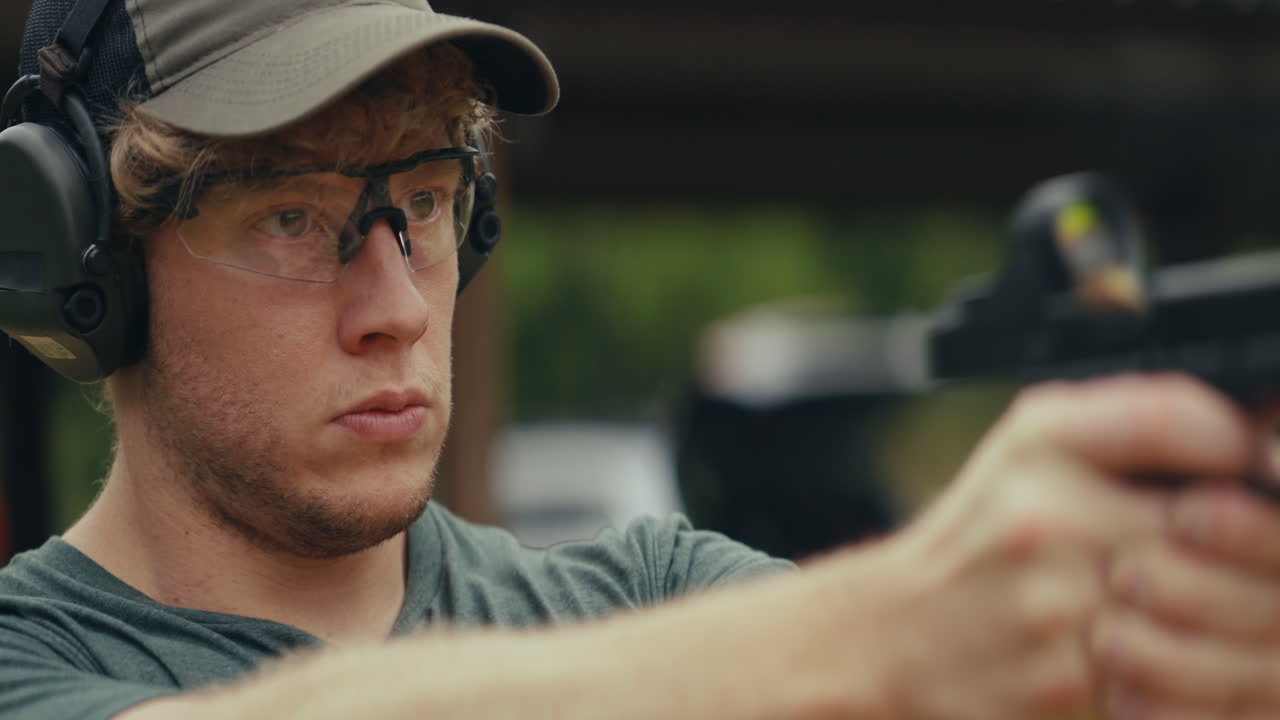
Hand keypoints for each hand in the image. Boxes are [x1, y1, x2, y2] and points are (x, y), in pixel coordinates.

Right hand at [865, 373, 1253, 719]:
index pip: (1176, 420)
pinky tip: (1190, 652)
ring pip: (1212, 608)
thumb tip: (1252, 419)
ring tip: (1236, 605)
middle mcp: (1043, 519)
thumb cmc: (982, 535)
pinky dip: (1202, 669)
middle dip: (1257, 538)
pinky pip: (1181, 676)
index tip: (1260, 463)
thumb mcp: (1035, 444)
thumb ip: (1136, 415)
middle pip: (1216, 522)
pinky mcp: (1069, 685)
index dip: (1243, 442)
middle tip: (1258, 553)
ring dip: (1242, 612)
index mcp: (1038, 447)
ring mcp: (1057, 608)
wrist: (897, 634)